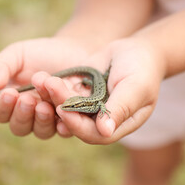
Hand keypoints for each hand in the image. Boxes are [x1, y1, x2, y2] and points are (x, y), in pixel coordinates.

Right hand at [0, 37, 95, 138]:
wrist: (75, 50)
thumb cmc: (41, 53)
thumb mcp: (17, 54)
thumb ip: (0, 66)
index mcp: (11, 101)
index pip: (0, 113)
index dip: (3, 107)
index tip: (9, 93)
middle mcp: (29, 116)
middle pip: (19, 127)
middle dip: (22, 114)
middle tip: (27, 99)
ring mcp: (51, 120)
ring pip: (42, 131)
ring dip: (42, 118)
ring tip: (44, 104)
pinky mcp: (72, 120)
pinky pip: (67, 129)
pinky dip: (65, 125)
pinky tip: (63, 115)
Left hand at [43, 37, 165, 143]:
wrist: (136, 50)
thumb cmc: (142, 69)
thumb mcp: (136, 87)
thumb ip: (121, 108)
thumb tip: (104, 131)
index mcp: (118, 125)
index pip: (95, 134)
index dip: (77, 125)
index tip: (63, 110)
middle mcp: (100, 120)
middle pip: (76, 121)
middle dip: (61, 106)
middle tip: (49, 87)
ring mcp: (88, 106)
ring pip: (66, 107)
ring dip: (52, 95)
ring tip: (42, 79)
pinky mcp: (78, 92)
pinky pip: (63, 93)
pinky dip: (53, 87)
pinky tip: (43, 76)